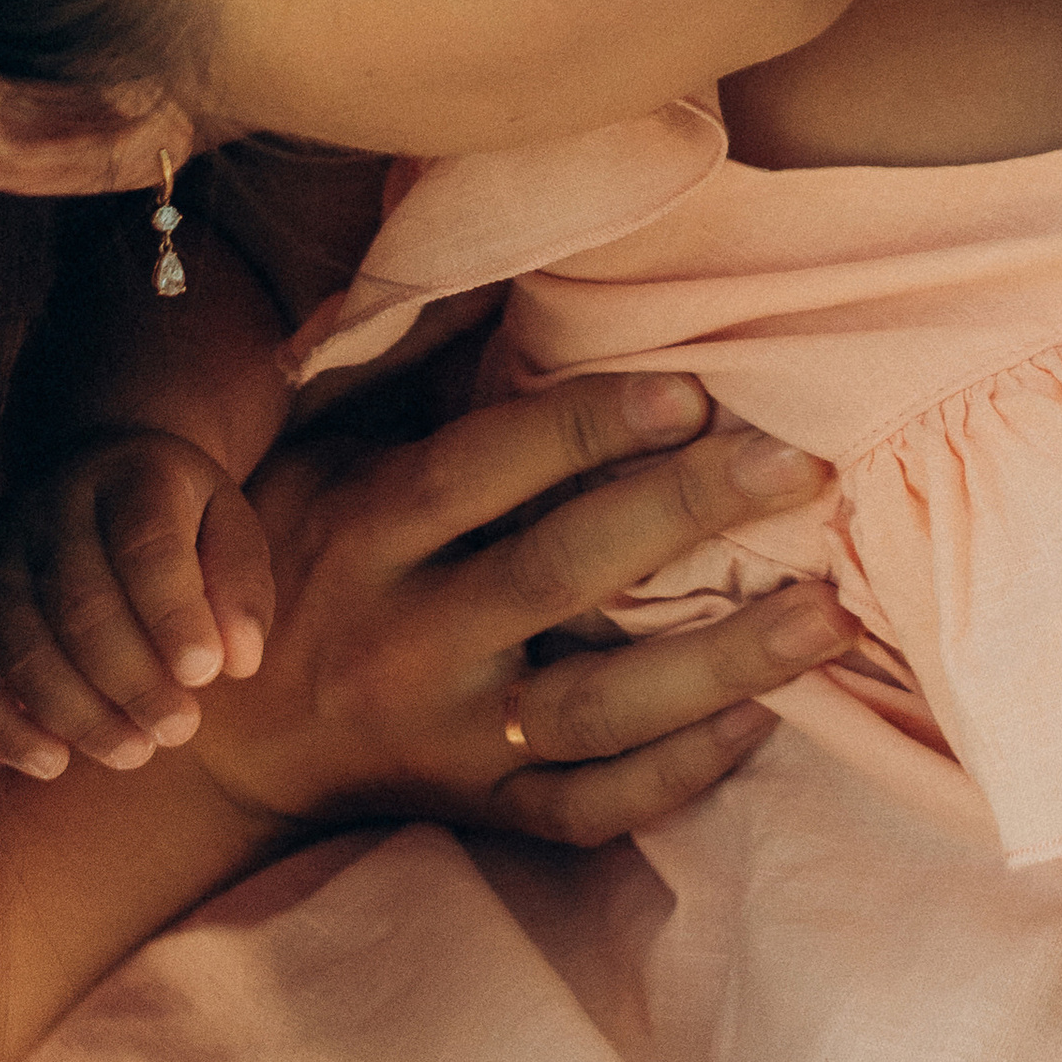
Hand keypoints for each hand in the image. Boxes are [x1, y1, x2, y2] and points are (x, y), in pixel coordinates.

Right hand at [0, 426, 275, 779]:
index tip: (207, 675)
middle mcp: (50, 506)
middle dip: (133, 682)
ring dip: (78, 715)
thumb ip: (241, 587)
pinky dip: (1, 729)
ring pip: (20, 647)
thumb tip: (238, 661)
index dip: (173, 616)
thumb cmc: (180, 520)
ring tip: (135, 751)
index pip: (145, 546)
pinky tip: (53, 762)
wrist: (96, 476)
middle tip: (180, 729)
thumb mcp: (229, 529)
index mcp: (131, 476)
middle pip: (80, 605)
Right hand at [194, 368, 856, 846]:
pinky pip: (589, 808)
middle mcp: (405, 641)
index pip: (481, 472)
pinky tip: (763, 721)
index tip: (694, 392)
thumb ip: (410, 359)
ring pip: (594, 713)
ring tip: (831, 616)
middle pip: (555, 577)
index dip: (584, 427)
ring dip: (721, 667)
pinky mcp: (482, 811)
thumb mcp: (323, 444)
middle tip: (805, 467)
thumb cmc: (303, 550)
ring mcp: (449, 741)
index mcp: (364, 532)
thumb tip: (503, 251)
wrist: (230, 740)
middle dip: (684, 515)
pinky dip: (676, 773)